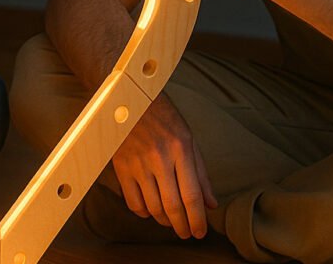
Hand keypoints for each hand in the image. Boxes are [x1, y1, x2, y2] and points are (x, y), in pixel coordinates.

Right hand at [110, 94, 216, 238]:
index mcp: (181, 149)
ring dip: (165, 221)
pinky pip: (133, 202)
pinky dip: (144, 212)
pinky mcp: (121, 167)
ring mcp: (138, 164)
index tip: (200, 231)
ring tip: (172, 222)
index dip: (197, 219)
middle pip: (173, 206)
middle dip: (182, 226)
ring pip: (153, 207)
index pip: (192, 195)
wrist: (129, 98)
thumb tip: (211, 203)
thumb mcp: (188, 138)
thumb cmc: (163, 116)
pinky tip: (151, 210)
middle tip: (187, 234)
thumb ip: (200, 173)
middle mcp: (159, 158)